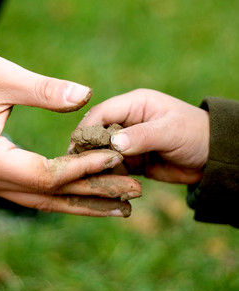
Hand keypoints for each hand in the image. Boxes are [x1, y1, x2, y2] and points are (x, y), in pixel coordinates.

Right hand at [0, 28, 140, 216]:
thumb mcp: (0, 76)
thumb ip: (44, 90)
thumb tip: (88, 95)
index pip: (44, 175)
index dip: (83, 168)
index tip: (118, 158)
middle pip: (44, 197)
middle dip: (90, 194)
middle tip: (135, 195)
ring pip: (35, 200)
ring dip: (75, 201)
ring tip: (118, 206)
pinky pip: (23, 191)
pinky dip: (54, 193)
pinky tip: (81, 193)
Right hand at [74, 88, 209, 183]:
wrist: (214, 158)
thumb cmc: (196, 135)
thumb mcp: (170, 132)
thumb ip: (142, 136)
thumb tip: (112, 143)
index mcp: (133, 104)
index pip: (100, 113)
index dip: (86, 130)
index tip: (76, 148)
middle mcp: (126, 121)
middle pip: (95, 134)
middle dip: (86, 150)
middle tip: (75, 168)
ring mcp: (126, 141)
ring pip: (100, 153)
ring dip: (94, 165)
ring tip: (86, 179)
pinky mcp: (130, 160)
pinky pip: (111, 167)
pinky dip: (105, 176)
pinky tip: (101, 186)